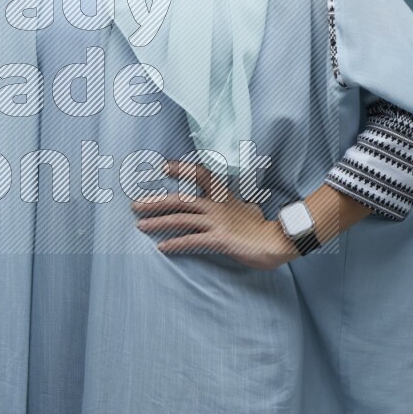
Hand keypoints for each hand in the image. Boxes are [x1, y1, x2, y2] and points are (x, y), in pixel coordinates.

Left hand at [131, 159, 297, 270]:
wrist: (277, 242)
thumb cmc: (262, 228)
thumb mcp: (249, 209)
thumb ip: (239, 205)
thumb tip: (245, 204)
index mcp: (223, 197)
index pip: (201, 174)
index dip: (181, 169)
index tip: (162, 166)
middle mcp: (217, 206)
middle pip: (181, 199)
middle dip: (156, 201)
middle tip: (135, 204)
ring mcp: (217, 222)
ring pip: (181, 218)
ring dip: (158, 222)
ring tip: (140, 225)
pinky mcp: (219, 239)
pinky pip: (192, 240)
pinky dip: (176, 243)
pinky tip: (162, 247)